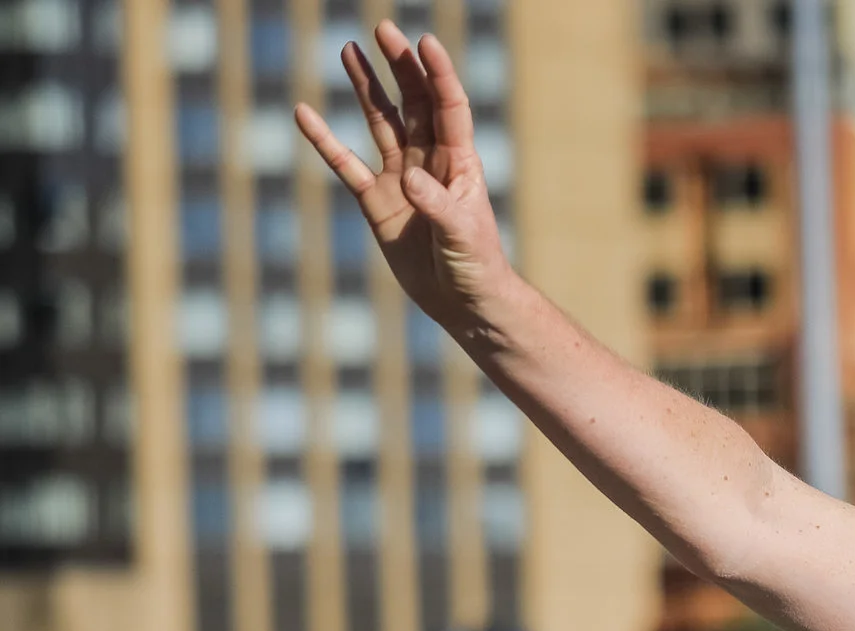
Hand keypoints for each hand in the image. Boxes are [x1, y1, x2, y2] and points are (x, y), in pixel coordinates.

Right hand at [296, 24, 511, 330]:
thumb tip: (410, 178)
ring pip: (379, 122)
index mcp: (460, 163)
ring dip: (365, 87)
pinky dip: (324, 140)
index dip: (438, 75)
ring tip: (349, 50)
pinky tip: (304, 113)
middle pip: (413, 103)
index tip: (424, 43)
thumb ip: (438, 205)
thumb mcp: (462, 236)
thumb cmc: (477, 267)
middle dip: (400, 67)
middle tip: (383, 30)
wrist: (462, 301)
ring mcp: (400, 178)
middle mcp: (429, 162)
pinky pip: (344, 164)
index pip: (449, 108)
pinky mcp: (375, 201)